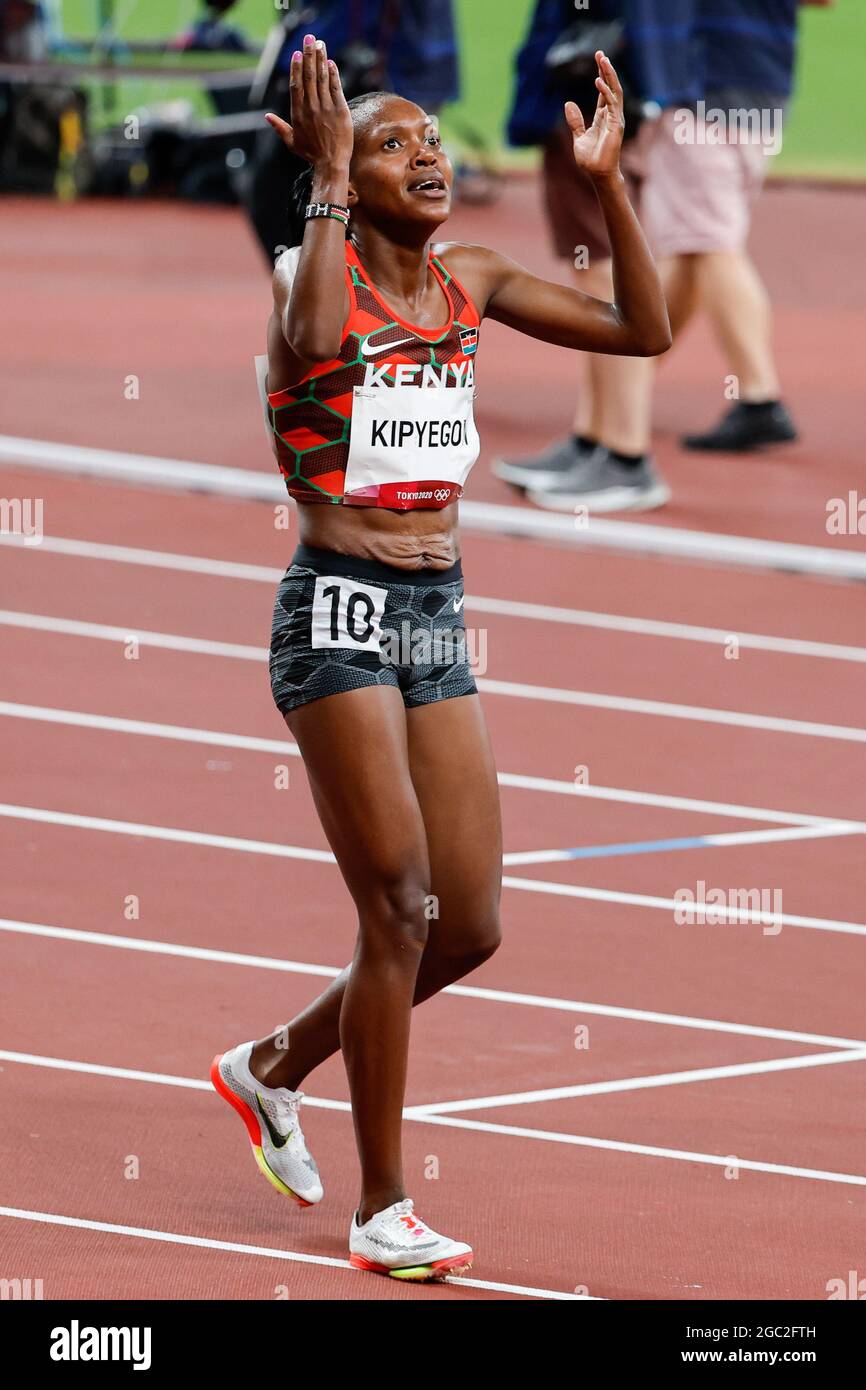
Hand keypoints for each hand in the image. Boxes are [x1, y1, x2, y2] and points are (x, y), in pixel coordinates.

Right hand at [265, 33, 352, 170]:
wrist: (331, 164)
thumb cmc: (311, 154)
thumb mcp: (292, 142)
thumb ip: (279, 127)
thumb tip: (266, 117)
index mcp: (298, 113)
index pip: (296, 85)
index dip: (296, 68)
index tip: (296, 54)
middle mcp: (311, 108)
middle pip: (309, 76)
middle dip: (308, 55)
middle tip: (308, 39)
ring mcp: (326, 108)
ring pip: (321, 78)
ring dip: (321, 59)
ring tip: (320, 44)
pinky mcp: (340, 110)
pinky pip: (335, 88)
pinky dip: (333, 74)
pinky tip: (331, 62)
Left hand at [565, 51, 624, 179]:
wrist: (597, 174)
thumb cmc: (591, 159)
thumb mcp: (578, 136)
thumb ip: (575, 120)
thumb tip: (568, 103)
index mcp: (603, 116)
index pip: (604, 91)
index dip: (601, 75)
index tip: (598, 59)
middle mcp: (611, 114)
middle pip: (610, 86)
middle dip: (606, 69)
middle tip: (600, 53)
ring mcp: (615, 118)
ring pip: (615, 90)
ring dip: (609, 75)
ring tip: (602, 59)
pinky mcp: (616, 124)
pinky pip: (612, 104)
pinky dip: (605, 92)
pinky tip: (598, 81)